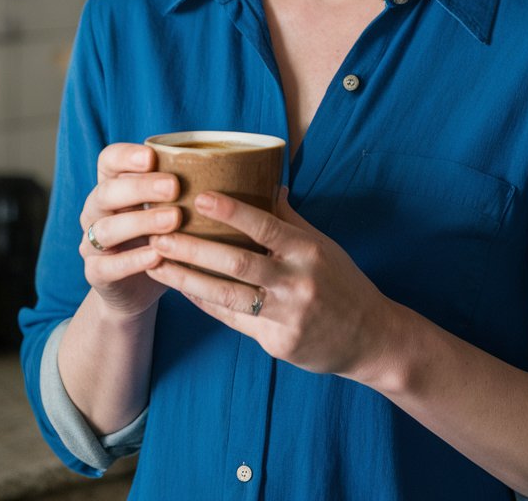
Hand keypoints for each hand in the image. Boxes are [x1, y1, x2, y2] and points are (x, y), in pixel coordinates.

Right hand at [78, 143, 183, 317]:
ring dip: (140, 222)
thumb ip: (188, 187)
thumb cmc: (164, 235)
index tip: (152, 155)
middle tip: (173, 186)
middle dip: (140, 187)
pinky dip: (132, 261)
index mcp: (113, 185)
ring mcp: (92, 242)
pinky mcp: (96, 273)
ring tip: (174, 220)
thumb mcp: (173, 207)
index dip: (126, 156)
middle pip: (107, 191)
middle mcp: (97, 210)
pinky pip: (108, 266)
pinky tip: (157, 256)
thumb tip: (242, 166)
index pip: (108, 160)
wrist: (139, 288)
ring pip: (106, 229)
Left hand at [146, 189, 397, 381]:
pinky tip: (182, 289)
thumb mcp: (324, 246)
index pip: (266, 226)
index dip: (232, 211)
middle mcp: (297, 283)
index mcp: (309, 252)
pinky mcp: (277, 343)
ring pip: (227, 296)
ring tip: (156, 263)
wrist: (372, 338)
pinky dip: (205, 303)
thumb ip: (291, 220)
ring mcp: (286, 316)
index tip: (201, 197)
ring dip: (187, 279)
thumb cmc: (344, 283)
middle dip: (193, 248)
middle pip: (237, 263)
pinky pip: (234, 320)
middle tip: (159, 233)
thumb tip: (269, 183)